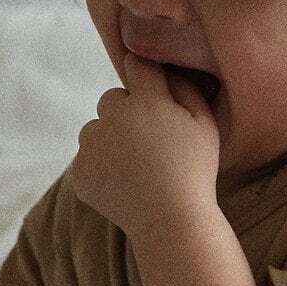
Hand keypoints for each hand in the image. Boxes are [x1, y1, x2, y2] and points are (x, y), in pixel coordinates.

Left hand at [70, 52, 219, 239]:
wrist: (172, 220)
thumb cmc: (195, 172)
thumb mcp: (206, 125)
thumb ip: (187, 89)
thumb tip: (166, 70)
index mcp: (147, 101)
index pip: (137, 65)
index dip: (145, 74)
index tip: (151, 86)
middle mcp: (113, 117)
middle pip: (112, 99)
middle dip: (127, 112)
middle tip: (150, 141)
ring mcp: (92, 145)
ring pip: (95, 130)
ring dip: (110, 140)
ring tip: (137, 167)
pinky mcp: (80, 172)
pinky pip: (88, 160)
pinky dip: (102, 169)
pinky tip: (125, 184)